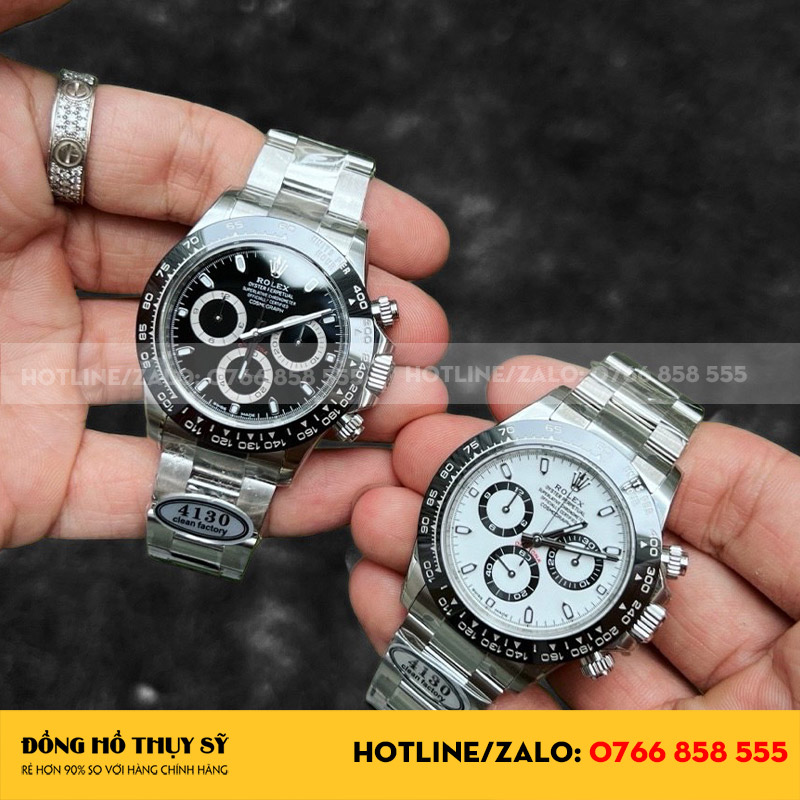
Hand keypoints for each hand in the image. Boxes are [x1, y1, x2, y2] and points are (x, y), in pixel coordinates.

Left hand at [0, 0, 449, 548]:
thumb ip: (3, 2)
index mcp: (15, 154)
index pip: (206, 171)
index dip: (320, 198)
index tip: (414, 233)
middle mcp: (38, 266)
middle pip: (225, 287)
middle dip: (339, 314)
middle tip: (422, 337)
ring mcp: (39, 380)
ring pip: (206, 394)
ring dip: (316, 411)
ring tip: (403, 419)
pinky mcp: (25, 481)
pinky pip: (158, 491)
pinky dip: (249, 497)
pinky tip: (331, 492)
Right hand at [350, 355, 799, 708]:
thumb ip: (768, 506)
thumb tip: (672, 445)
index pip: (703, 500)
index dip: (610, 436)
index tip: (515, 389)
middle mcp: (739, 676)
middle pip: (598, 562)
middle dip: (501, 496)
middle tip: (419, 451)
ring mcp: (662, 739)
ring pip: (541, 637)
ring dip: (452, 572)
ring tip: (381, 518)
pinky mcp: (596, 780)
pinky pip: (512, 725)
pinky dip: (444, 666)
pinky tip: (388, 605)